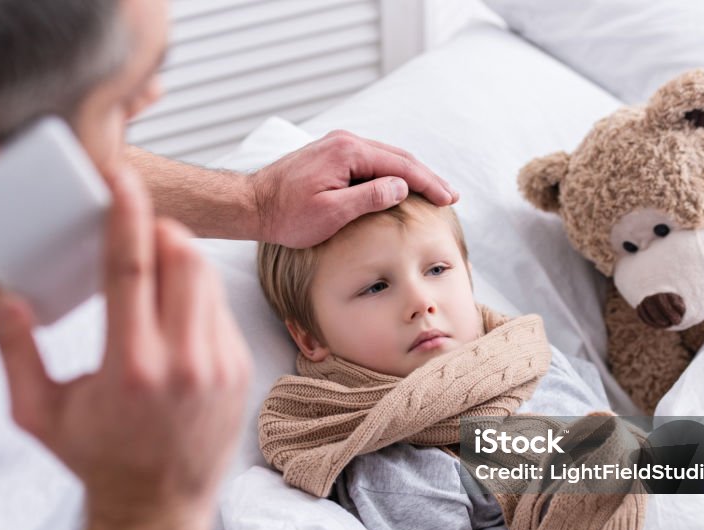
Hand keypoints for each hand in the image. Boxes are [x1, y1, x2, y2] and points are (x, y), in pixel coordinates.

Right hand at [0, 166, 251, 529]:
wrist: (159, 508)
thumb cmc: (97, 461)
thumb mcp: (38, 413)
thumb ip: (13, 350)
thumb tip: (0, 292)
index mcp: (131, 367)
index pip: (133, 268)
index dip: (127, 214)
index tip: (123, 180)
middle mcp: (184, 362)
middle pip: (182, 257)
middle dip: (156, 230)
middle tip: (133, 232)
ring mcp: (220, 365)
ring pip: (206, 276)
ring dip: (177, 258)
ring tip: (150, 270)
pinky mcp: (239, 369)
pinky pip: (219, 307)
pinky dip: (194, 296)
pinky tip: (171, 317)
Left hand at [249, 129, 458, 247]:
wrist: (252, 205)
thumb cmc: (286, 214)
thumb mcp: (331, 213)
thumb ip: (369, 197)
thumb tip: (402, 186)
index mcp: (348, 152)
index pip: (400, 166)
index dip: (428, 183)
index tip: (448, 199)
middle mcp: (345, 142)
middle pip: (398, 157)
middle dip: (426, 177)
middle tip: (450, 195)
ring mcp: (338, 146)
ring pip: (386, 158)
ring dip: (411, 175)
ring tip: (433, 191)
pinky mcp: (332, 156)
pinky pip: (372, 161)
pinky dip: (392, 173)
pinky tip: (402, 186)